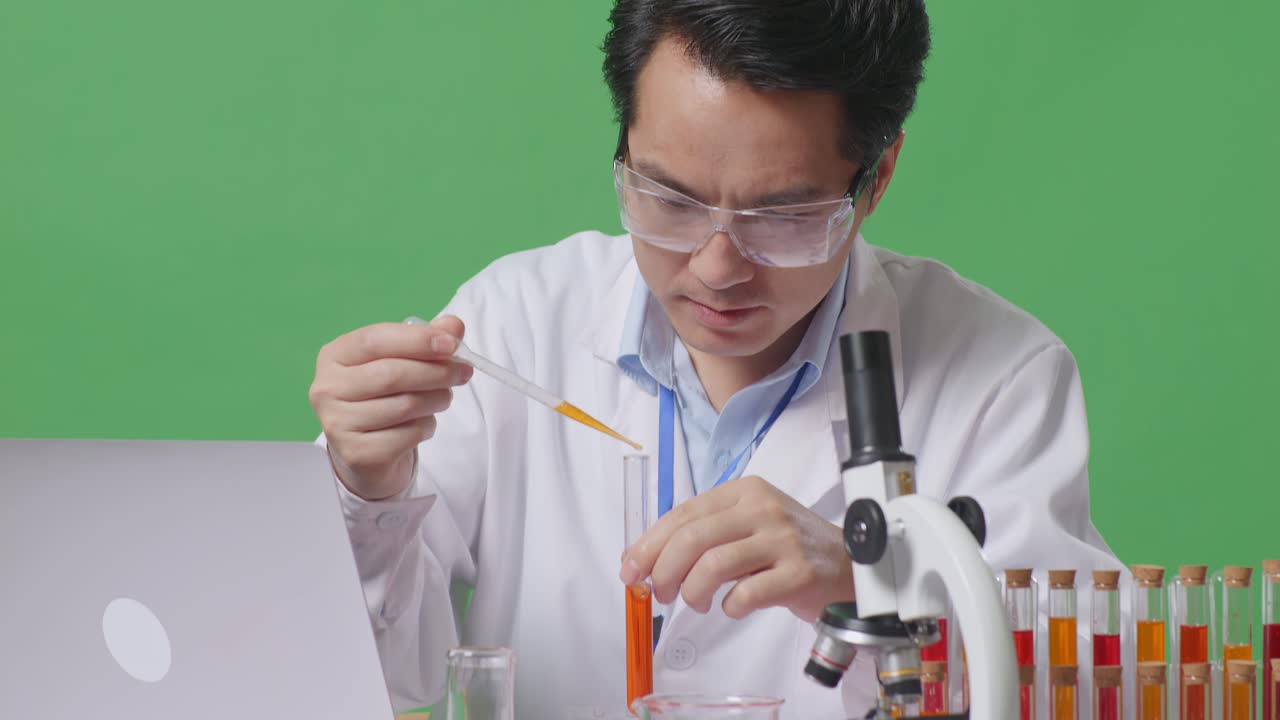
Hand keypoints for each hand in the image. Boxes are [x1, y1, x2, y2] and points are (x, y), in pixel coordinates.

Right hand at [309, 315, 473, 500]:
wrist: (367, 451)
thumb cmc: (383, 397)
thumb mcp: (401, 362)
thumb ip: (426, 340)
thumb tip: (454, 326)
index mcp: (334, 356)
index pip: (374, 339)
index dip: (416, 340)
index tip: (451, 344)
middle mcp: (327, 388)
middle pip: (391, 374)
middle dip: (436, 371)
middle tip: (464, 372)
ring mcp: (337, 423)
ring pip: (404, 405)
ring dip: (437, 399)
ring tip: (444, 397)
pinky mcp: (357, 453)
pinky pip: (407, 435)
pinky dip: (427, 427)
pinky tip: (423, 424)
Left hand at [618, 475, 853, 621]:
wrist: (849, 564)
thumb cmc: (789, 548)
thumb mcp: (747, 525)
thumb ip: (705, 535)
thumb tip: (647, 561)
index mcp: (743, 492)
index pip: (683, 514)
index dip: (649, 544)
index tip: (630, 569)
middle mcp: (762, 509)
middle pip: (693, 538)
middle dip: (663, 571)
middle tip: (659, 593)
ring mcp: (782, 540)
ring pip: (714, 565)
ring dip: (692, 592)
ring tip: (696, 603)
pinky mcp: (798, 573)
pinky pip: (745, 594)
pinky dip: (728, 606)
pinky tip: (731, 606)